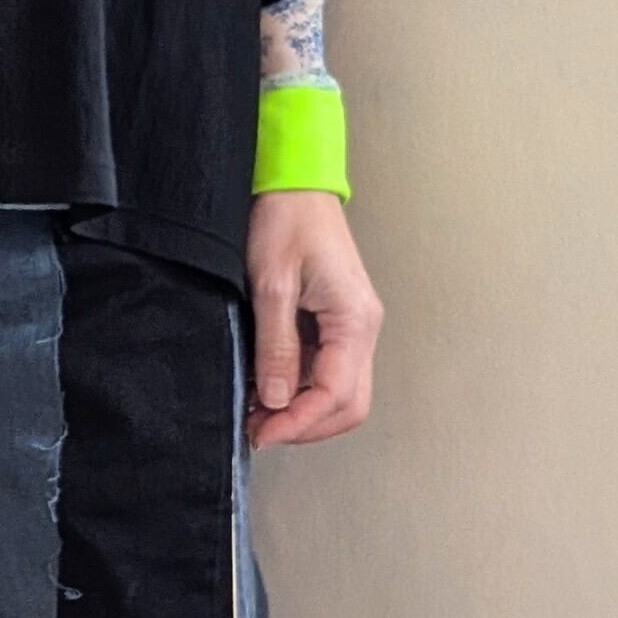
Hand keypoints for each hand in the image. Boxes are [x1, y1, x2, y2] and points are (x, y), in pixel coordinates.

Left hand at [246, 190, 382, 448]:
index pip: (336, 394)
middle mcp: (361, 328)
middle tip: (259, 431)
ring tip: (256, 412)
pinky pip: (323, 371)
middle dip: (305, 426)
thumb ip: (276, 345)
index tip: (261, 433)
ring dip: (300, 411)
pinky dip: (296, 389)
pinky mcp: (334, 324)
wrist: (294, 184)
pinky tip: (264, 388)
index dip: (299, 422)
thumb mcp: (271, 283)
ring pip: (338, 393)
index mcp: (355, 319)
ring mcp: (351, 328)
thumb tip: (275, 398)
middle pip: (349, 405)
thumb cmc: (286, 219)